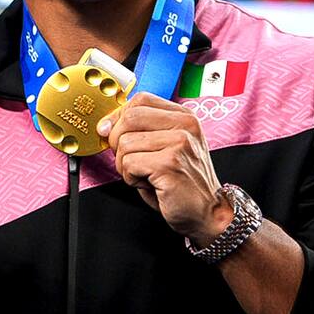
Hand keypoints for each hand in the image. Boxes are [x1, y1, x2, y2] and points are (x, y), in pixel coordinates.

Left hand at [97, 92, 231, 245]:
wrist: (208, 213)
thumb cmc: (182, 183)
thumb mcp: (164, 148)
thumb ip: (141, 130)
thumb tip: (105, 125)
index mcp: (184, 116)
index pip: (140, 100)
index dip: (119, 116)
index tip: (113, 133)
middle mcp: (185, 125)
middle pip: (129, 118)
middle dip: (118, 142)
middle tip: (132, 162)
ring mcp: (180, 142)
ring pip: (125, 143)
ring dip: (126, 166)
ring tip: (146, 176)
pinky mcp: (170, 163)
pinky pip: (129, 164)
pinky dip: (132, 179)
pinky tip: (150, 185)